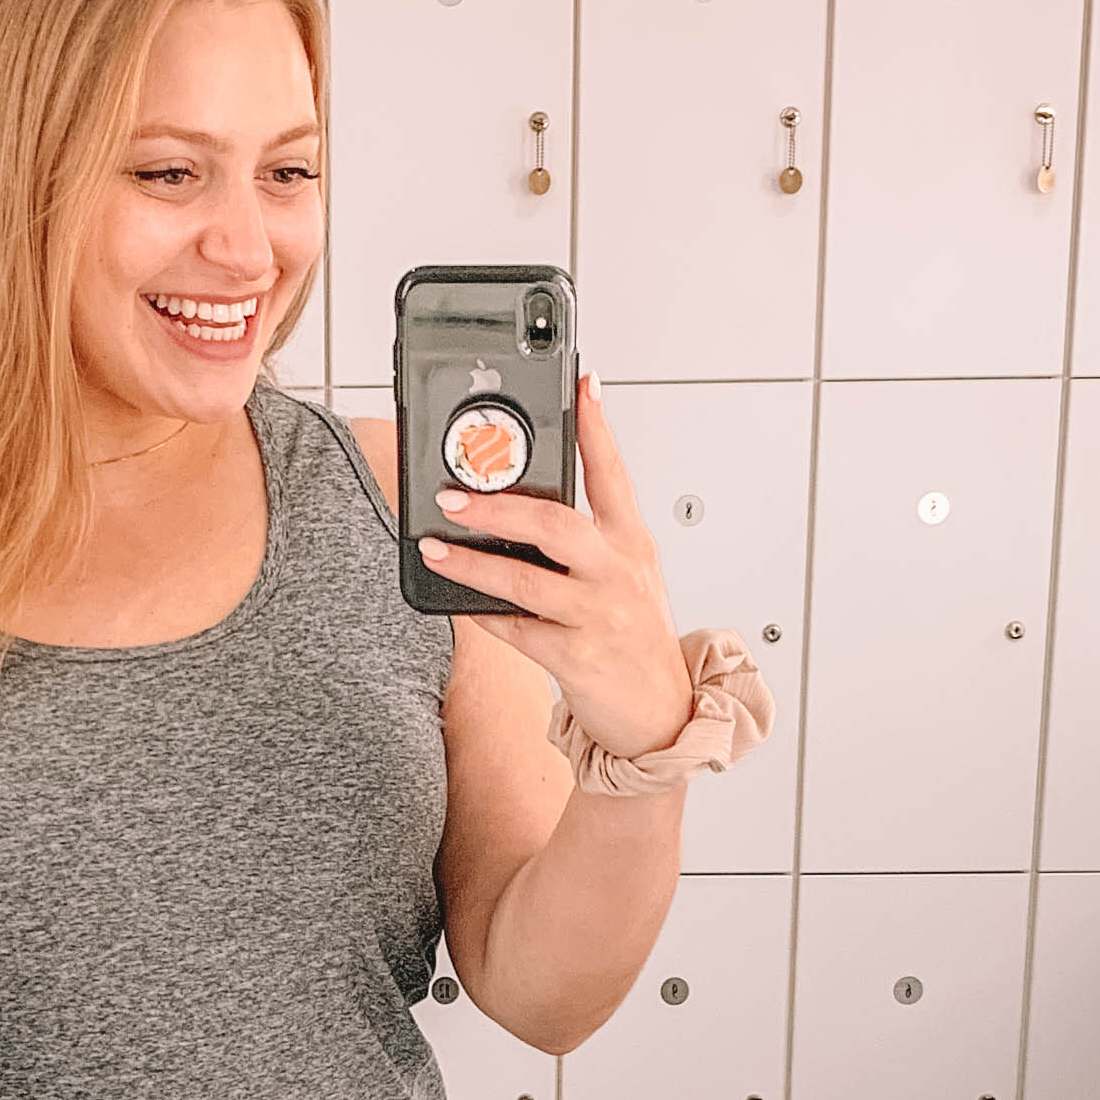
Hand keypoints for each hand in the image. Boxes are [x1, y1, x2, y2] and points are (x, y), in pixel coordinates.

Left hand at [417, 373, 694, 760]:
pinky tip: (460, 604)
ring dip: (473, 561)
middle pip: (557, 522)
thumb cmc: (637, 641)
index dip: (597, 427)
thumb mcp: (628, 578)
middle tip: (454, 495)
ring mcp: (599, 616)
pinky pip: (518, 630)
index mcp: (632, 545)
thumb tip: (521, 515)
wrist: (663, 715)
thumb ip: (588, 544)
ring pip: (526, 579)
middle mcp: (618, 573)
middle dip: (500, 506)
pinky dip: (485, 614)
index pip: (613, 474)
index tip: (582, 384)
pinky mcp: (578, 658)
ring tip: (436, 547)